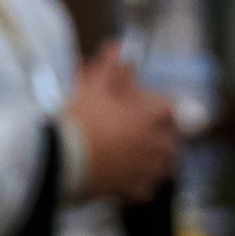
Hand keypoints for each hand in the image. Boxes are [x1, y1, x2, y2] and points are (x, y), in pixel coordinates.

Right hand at [66, 44, 178, 203]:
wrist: (62, 156)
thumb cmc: (81, 120)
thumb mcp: (96, 86)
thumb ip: (113, 65)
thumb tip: (119, 46)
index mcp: (149, 118)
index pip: (173, 110)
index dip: (166, 108)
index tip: (160, 110)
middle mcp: (153, 145)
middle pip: (173, 140)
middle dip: (164, 134)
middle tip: (151, 133)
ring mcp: (145, 169)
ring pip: (164, 165)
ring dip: (158, 159)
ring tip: (146, 155)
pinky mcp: (131, 189)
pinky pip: (147, 189)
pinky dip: (143, 184)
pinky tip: (133, 178)